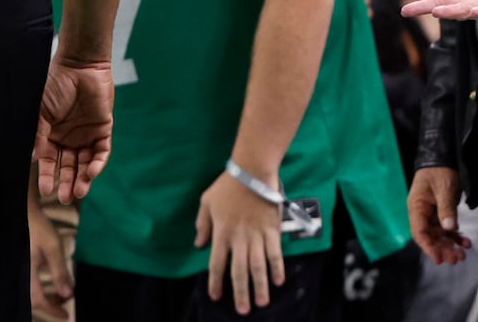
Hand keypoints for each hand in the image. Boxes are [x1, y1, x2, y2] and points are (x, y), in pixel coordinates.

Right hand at [28, 200, 72, 314]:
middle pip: (31, 301)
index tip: (67, 316)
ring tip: (62, 299)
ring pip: (30, 295)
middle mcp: (19, 275)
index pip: (37, 301)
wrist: (23, 215)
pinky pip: (29, 287)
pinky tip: (53, 289)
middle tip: (65, 310)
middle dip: (49, 308)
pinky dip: (41, 292)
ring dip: (46, 300)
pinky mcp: (20, 269)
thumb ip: (60, 272)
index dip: (52, 311)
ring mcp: (19, 273)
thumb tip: (68, 295)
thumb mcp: (53, 248)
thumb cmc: (38, 229)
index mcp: (26, 273)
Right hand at [34, 58, 113, 202]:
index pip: (50, 163)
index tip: (46, 191)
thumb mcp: (40, 113)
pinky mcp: (104, 128)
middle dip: (67, 183)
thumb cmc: (55, 87)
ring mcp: (87, 134)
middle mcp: (69, 139)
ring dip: (83, 178)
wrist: (79, 67)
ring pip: (86, 162)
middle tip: (64, 199)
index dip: (48, 177)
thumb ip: (39, 135)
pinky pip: (102, 149)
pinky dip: (98, 162)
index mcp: (51, 137)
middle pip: (68, 167)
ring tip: (79, 192)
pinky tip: (92, 172)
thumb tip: (35, 160)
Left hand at [194, 169, 284, 314]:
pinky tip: (279, 280)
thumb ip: (202, 225)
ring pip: (259, 266)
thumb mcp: (206, 202)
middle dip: (241, 292)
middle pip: (240, 271)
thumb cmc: (228, 185)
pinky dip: (277, 267)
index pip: (217, 265)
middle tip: (244, 310)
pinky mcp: (272, 229)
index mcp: (221, 234)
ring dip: (260, 286)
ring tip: (262, 302)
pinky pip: (275, 252)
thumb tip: (198, 244)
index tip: (217, 296)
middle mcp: (239, 239)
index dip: (216, 282)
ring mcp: (257, 235)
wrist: (253, 170)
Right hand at [408, 166, 470, 264]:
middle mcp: (422, 213)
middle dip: (442, 249)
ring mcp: (432, 213)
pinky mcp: (442, 212)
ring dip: (450, 245)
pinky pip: (447, 228)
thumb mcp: (444, 188)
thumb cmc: (440, 170)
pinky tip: (465, 242)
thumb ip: (446, 208)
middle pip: (430, 236)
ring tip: (462, 255)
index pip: (419, 232)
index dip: (428, 247)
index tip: (438, 258)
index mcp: (417, 207)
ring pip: (439, 234)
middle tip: (456, 259)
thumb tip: (449, 228)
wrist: (443, 157)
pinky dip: (455, 235)